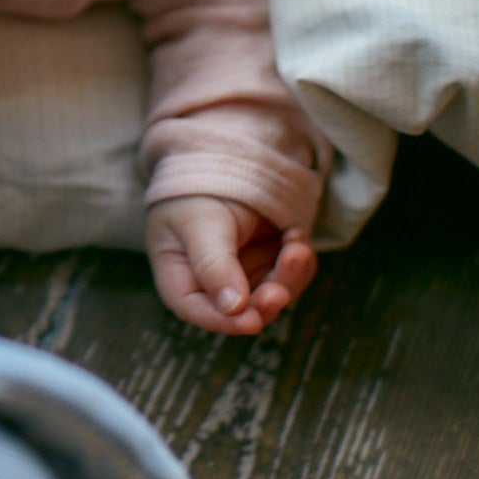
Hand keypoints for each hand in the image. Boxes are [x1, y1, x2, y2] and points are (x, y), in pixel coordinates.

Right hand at [146, 194, 315, 335]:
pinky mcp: (270, 262)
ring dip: (289, 277)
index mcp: (180, 274)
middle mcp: (213, 282)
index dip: (222, 321)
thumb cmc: (198, 190)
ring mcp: (245, 274)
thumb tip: (233, 308)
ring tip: (296, 246)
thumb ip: (213, 264)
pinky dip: (299, 260)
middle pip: (242, 310)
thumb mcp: (200, 221)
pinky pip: (291, 275)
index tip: (251, 320)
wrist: (226, 157)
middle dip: (265, 301)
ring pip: (273, 296)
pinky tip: (295, 234)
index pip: (195, 309)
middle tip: (280, 290)